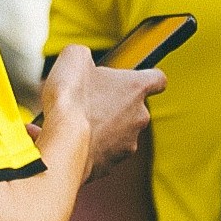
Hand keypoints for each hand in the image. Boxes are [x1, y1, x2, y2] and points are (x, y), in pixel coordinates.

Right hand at [38, 44, 165, 178]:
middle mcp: (139, 117)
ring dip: (98, 127)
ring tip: (70, 123)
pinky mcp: (111, 165)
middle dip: (111, 105)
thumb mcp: (74, 57)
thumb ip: (84, 55)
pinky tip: (64, 140)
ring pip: (115, 132)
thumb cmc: (72, 97)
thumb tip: (81, 60)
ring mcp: (127, 144)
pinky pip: (99, 153)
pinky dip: (85, 147)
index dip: (146, 77)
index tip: (135, 78)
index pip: (157, 79)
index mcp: (136, 88)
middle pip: (132, 108)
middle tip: (87, 101)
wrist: (63, 140)